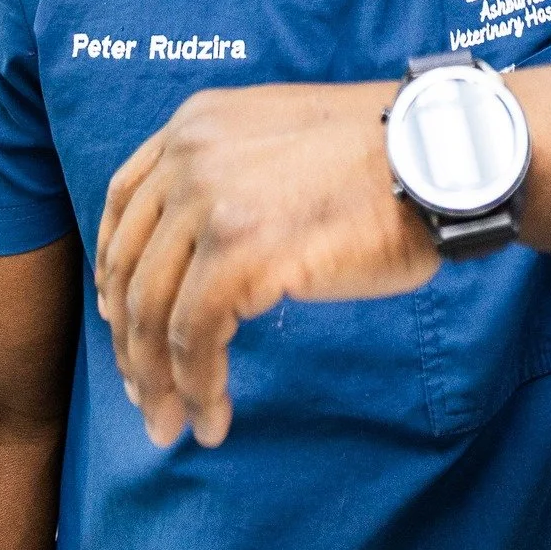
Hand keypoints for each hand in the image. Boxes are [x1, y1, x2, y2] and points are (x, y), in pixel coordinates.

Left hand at [94, 80, 436, 447]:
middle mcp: (188, 158)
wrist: (436, 156)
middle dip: (130, 345)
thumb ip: (228, 175)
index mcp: (193, 125)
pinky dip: (198, 388)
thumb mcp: (278, 139)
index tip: (120, 324)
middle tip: (145, 396)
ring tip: (173, 424)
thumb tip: (198, 253)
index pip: (124, 206)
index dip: (114, 274)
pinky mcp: (241, 254)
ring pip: (154, 312)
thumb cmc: (380, 158)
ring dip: (160, 381)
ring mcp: (210, 205)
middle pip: (129, 268)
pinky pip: (195, 339)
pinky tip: (213, 418)